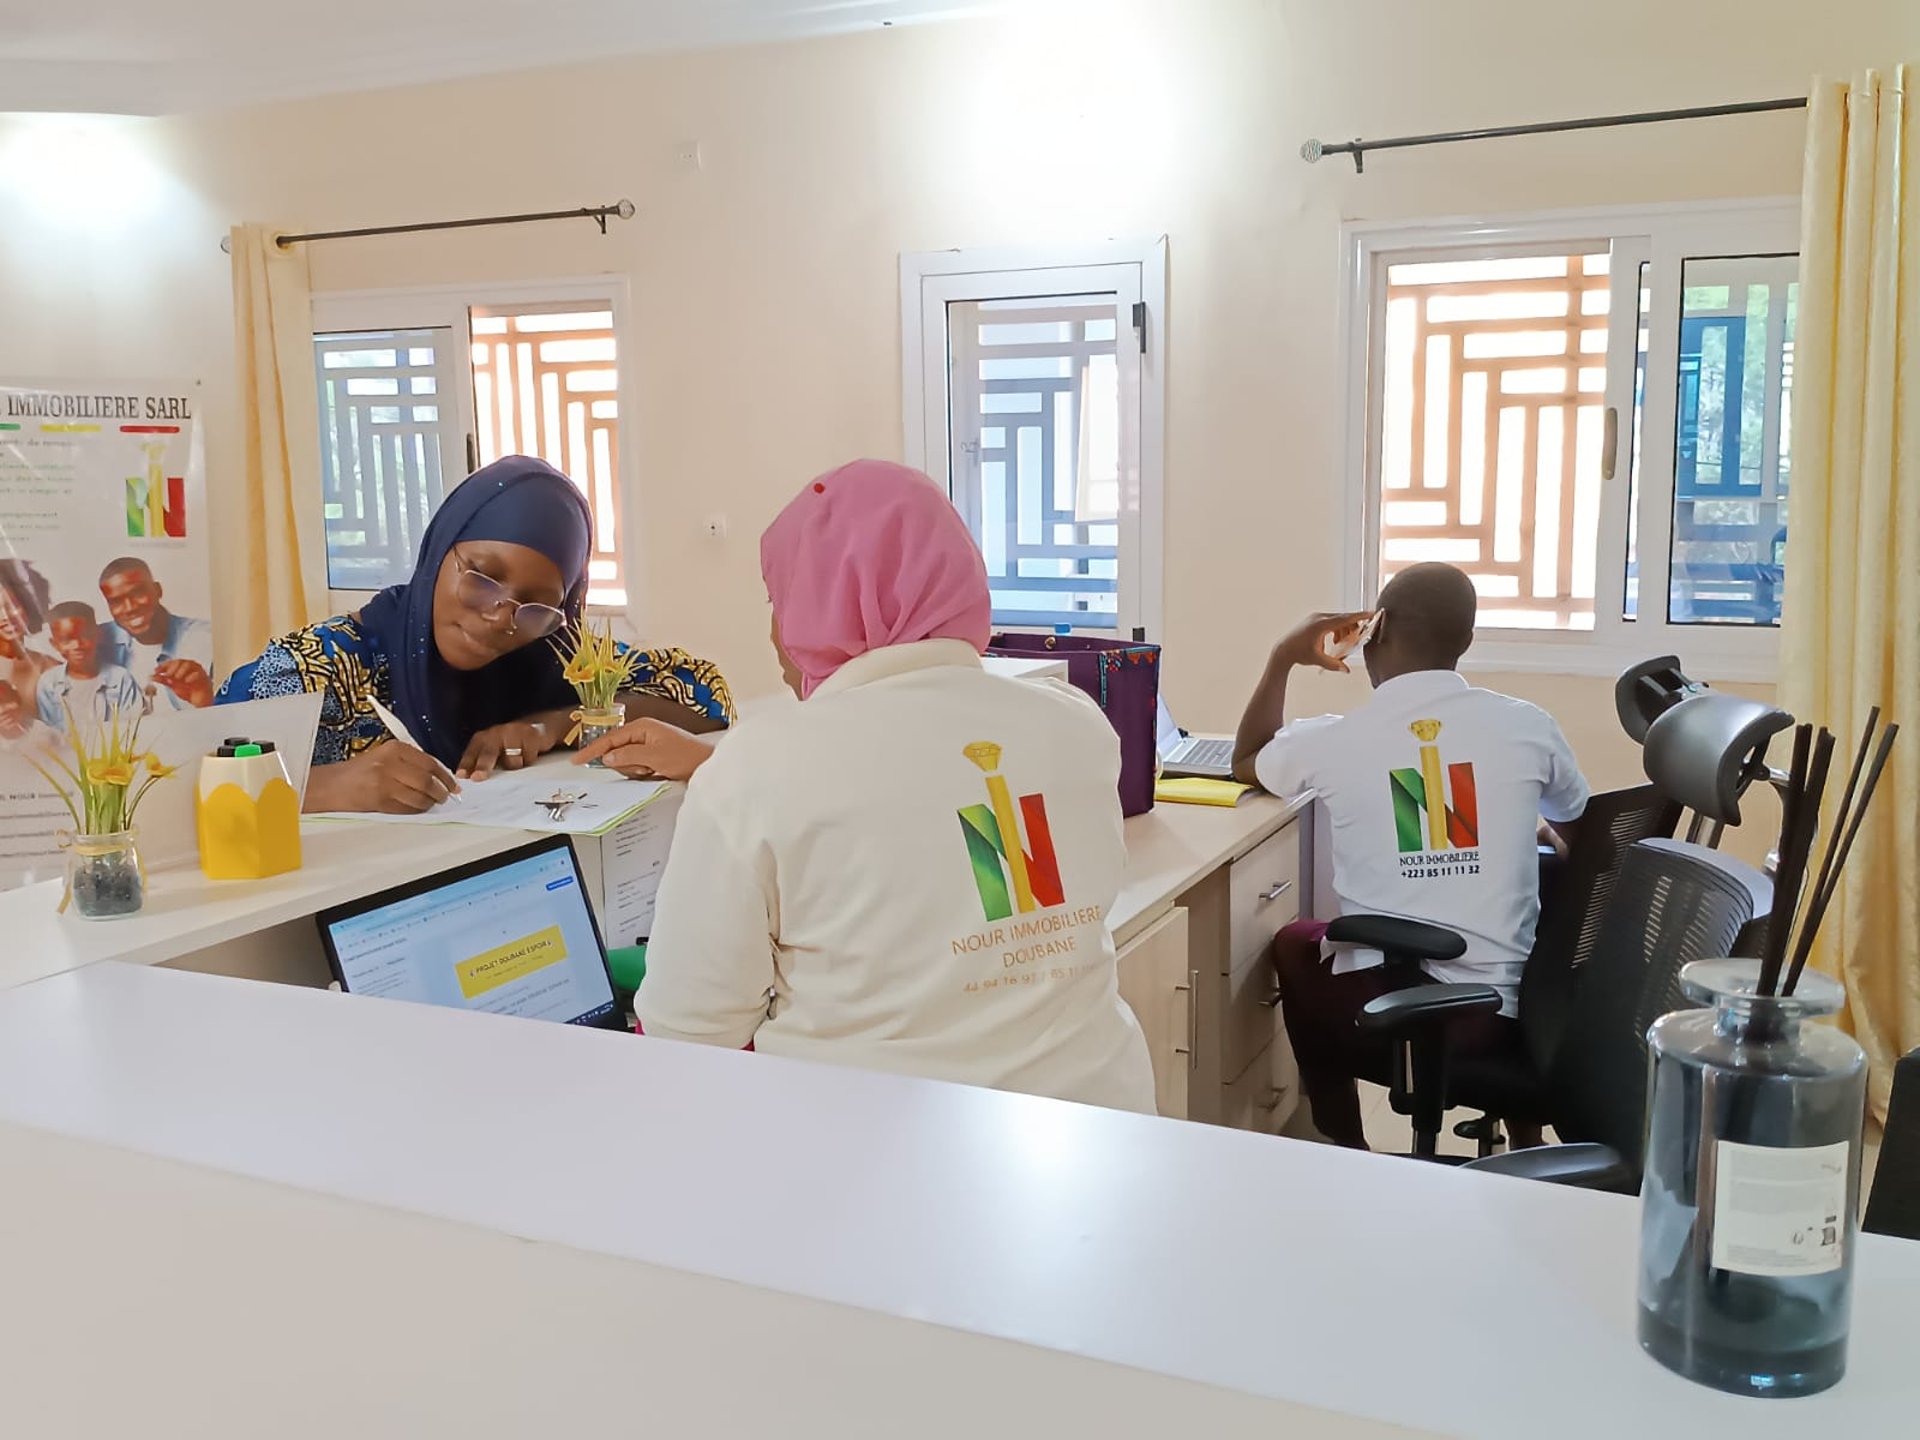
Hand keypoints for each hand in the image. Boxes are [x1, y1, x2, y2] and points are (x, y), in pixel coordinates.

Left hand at [151, 658, 214, 707]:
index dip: (162, 666)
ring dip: (181, 671)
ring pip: (189, 664)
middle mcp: (189, 667)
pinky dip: (191, 677)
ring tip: (177, 678)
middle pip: (179, 662)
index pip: (170, 662)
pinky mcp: (203, 677)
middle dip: (172, 668)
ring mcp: (197, 671)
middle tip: (167, 675)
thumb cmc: (189, 690)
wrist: (200, 698)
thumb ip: (163, 680)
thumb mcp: (173, 685)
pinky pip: (198, 673)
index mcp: (181, 667)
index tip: (157, 671)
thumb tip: (152, 677)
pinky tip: (187, 681)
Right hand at [312, 740, 461, 813]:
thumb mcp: (386, 756)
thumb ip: (411, 762)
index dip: (445, 776)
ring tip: (431, 803)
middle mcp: (390, 764)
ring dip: (429, 803)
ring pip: (419, 796)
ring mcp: (384, 783)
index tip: (453, 784)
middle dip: (440, 792)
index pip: (430, 763)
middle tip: (445, 797)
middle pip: (427, 781)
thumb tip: (440, 775)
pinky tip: (416, 807)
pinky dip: (416, 810)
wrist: (332, 785)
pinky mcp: (380, 800)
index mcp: (394, 749)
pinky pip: (407, 808)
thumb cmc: (361, 771)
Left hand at [458, 718, 557, 779]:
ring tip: (519, 761)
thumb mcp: (493, 751)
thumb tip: (471, 780)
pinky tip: (529, 754)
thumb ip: (482, 764)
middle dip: (482, 766)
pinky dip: (529, 760)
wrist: (538, 726)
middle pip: (488, 753)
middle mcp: (496, 733)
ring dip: (515, 766)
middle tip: (478, 777)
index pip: (472, 753)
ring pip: (512, 760)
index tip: (462, 776)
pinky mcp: (532, 735)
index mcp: (483, 738)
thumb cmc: (511, 743)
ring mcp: (514, 732)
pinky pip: (529, 757)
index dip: (466, 765)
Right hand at [573, 717, 713, 781]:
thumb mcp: (654, 757)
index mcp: (642, 727)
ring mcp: (649, 744)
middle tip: (645, 768)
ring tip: (654, 770)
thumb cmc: (686, 757)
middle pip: (617, 752)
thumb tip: (608, 757)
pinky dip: (643, 772)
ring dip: (636, 770)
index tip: (577, 760)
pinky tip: (656, 773)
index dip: (592, 750)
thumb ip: (628, 756)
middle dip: (626, 764)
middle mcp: (644, 733)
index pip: (610, 738)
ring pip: (626, 761)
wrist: (708, 765)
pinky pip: (637, 766)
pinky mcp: (655, 755)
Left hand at [1276, 611, 1375, 673]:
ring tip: (1340, 644)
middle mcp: (1319, 617)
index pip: (1345, 618)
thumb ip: (1334, 664)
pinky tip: (1335, 641)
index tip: (1371, 613)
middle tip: (1356, 639)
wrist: (1283, 650)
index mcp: (1321, 624)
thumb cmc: (1299, 653)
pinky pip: (1331, 621)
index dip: (1360, 616)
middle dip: (1352, 629)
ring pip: (1338, 620)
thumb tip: (1346, 670)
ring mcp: (1316, 616)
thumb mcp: (1317, 659)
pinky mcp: (1314, 619)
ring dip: (1344, 630)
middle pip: (1343, 619)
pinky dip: (1337, 629)